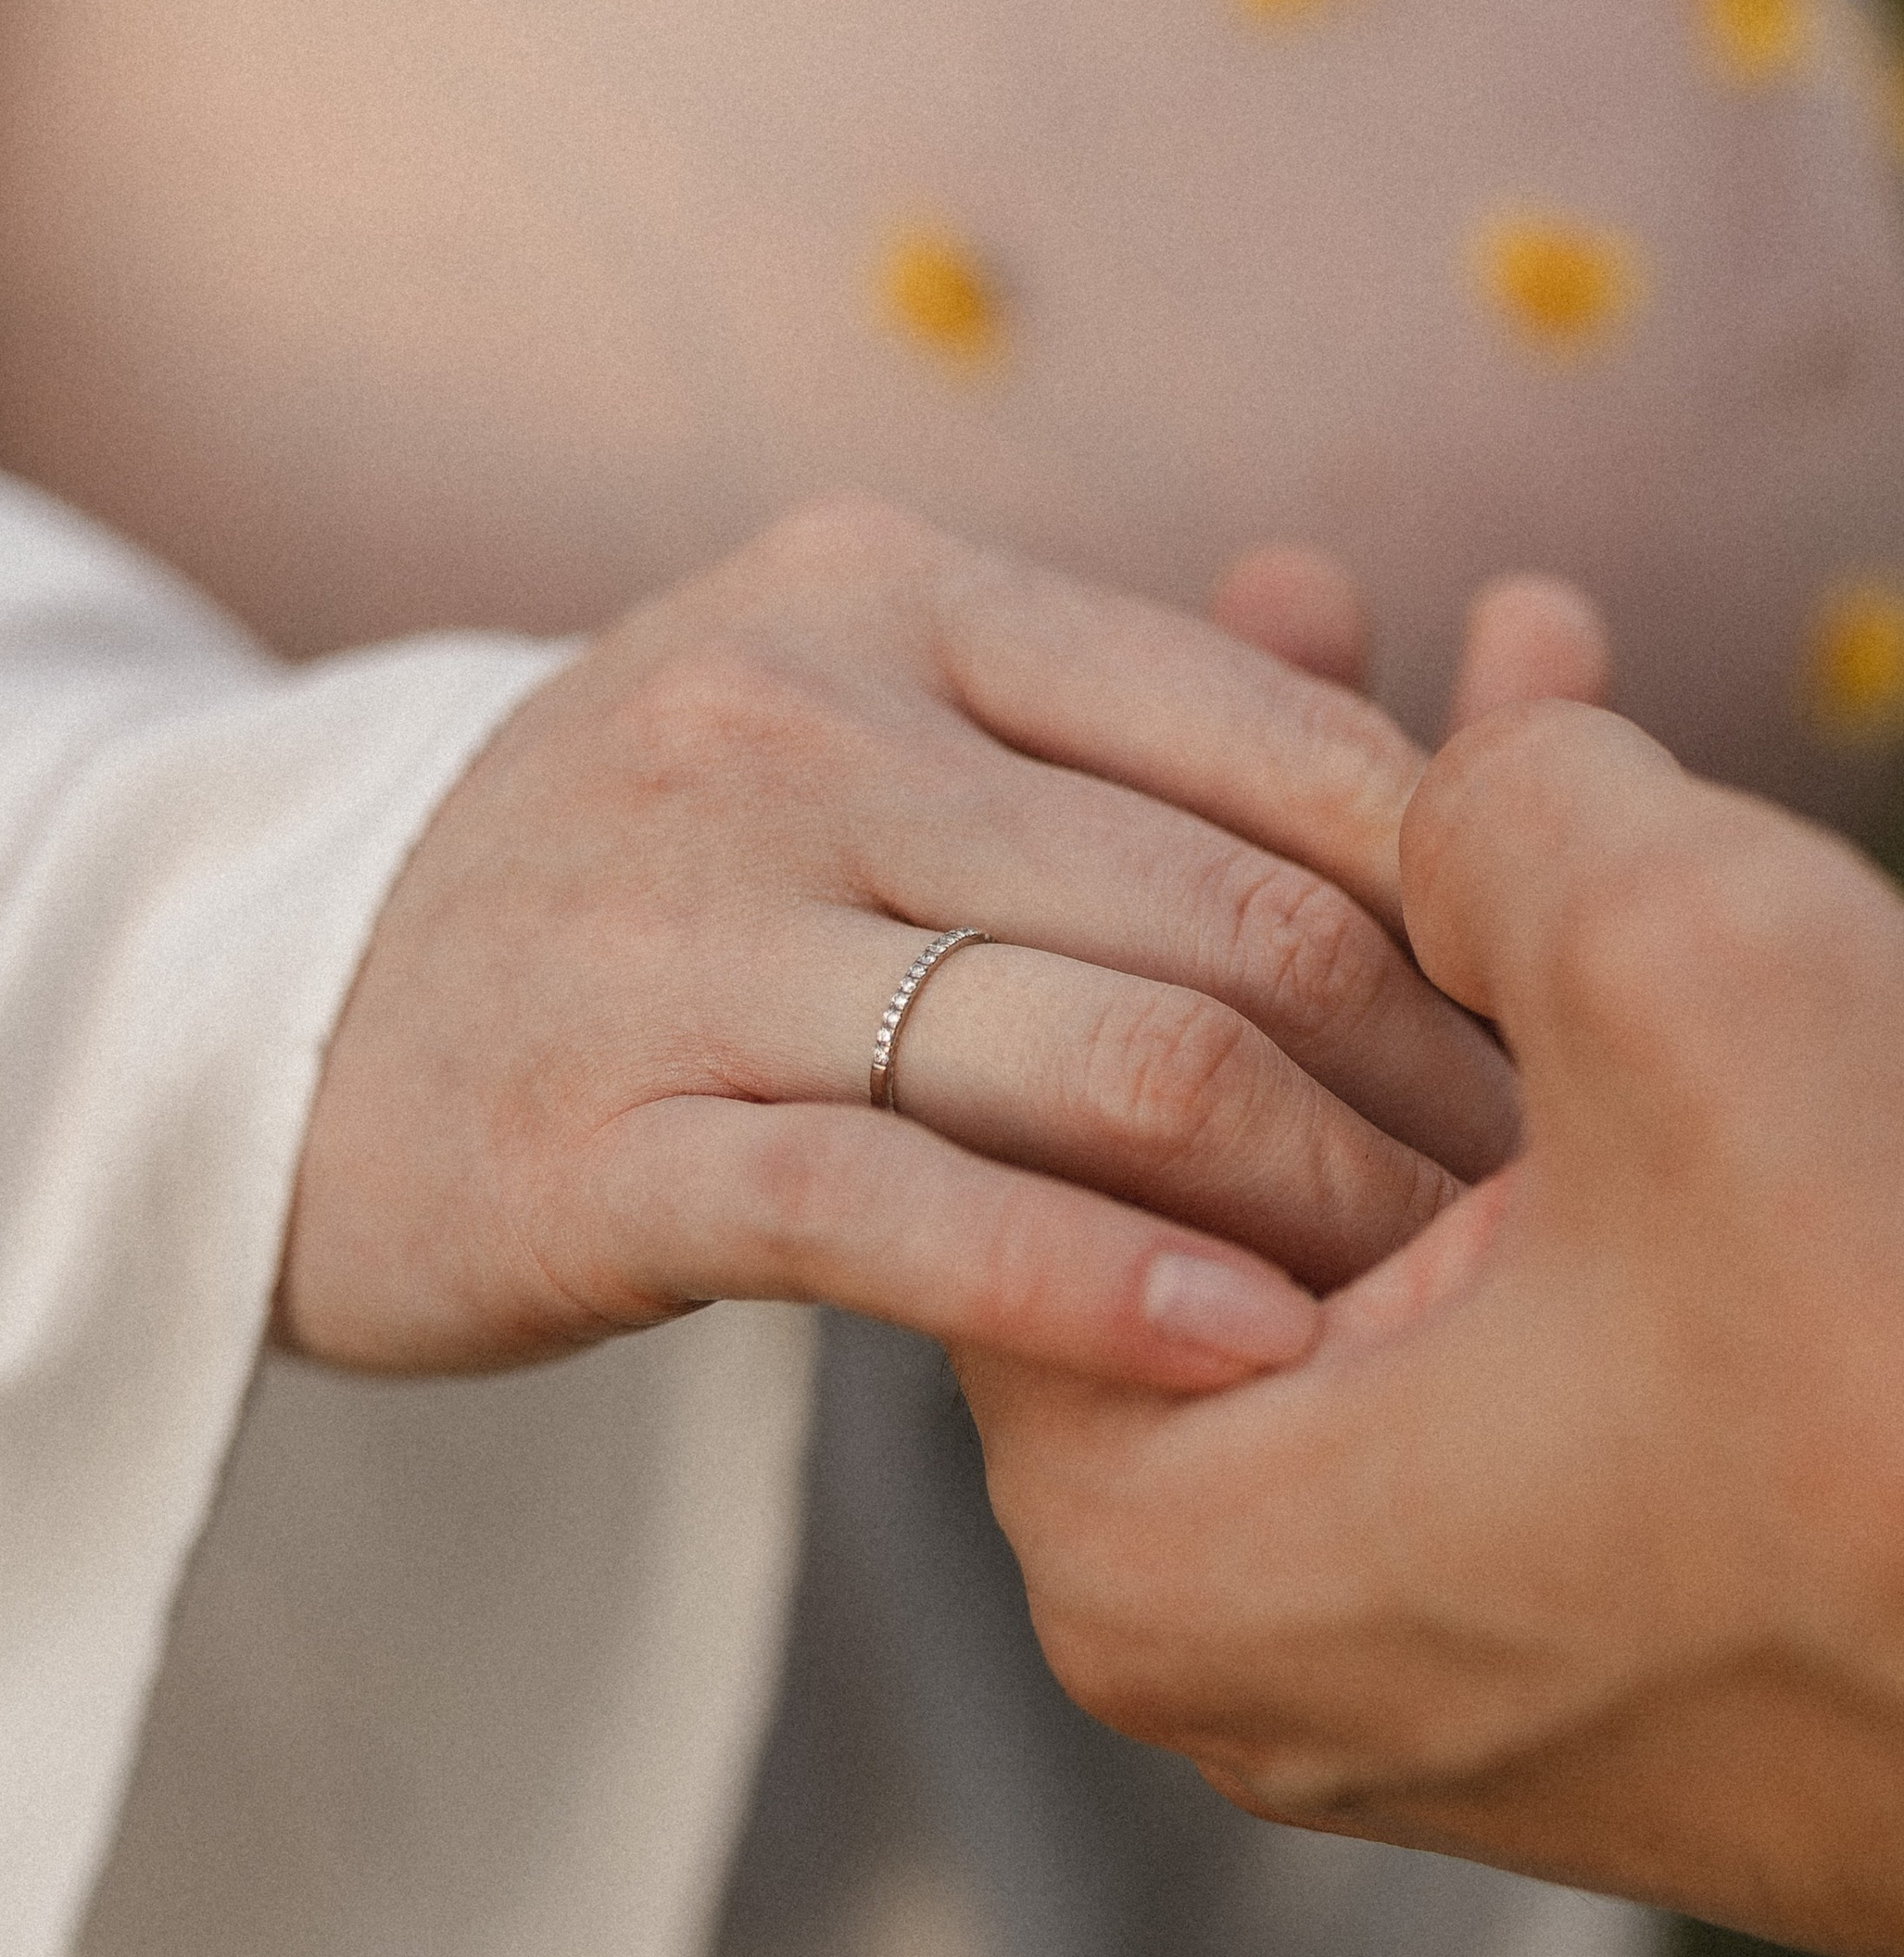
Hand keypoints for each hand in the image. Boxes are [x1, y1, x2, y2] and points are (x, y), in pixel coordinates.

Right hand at [279, 500, 1538, 1384]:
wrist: (282, 1009)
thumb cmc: (667, 884)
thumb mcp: (864, 726)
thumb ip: (1130, 725)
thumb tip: (1465, 681)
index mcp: (891, 597)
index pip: (1269, 741)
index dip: (1464, 905)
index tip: (1567, 1042)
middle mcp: (787, 723)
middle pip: (1220, 914)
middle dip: (1427, 1082)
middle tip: (1550, 1216)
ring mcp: (677, 927)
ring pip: (1094, 1062)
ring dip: (1312, 1203)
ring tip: (1432, 1309)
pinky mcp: (589, 1138)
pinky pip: (899, 1217)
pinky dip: (1098, 1291)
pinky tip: (1243, 1359)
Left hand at [963, 699, 1903, 1956]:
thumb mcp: (1705, 981)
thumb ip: (1503, 811)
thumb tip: (1460, 778)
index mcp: (1161, 1540)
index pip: (1042, 1111)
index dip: (1147, 813)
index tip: (1216, 612)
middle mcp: (1249, 1630)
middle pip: (1227, 1149)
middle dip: (1324, 857)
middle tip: (1326, 602)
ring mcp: (1433, 1642)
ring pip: (1407, 1208)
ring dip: (1485, 952)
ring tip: (1523, 678)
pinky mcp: (1605, 1625)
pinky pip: (1537, 1309)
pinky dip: (1589, 1111)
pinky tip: (1672, 880)